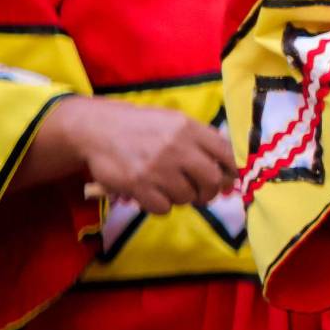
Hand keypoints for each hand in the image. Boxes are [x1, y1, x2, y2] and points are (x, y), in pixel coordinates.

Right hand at [43, 96, 234, 213]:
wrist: (98, 129)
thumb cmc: (140, 126)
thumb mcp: (173, 121)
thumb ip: (199, 139)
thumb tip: (227, 165)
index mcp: (189, 128)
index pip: (225, 153)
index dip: (230, 172)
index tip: (227, 181)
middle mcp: (177, 147)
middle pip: (211, 180)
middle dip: (209, 192)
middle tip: (200, 194)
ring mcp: (158, 168)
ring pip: (187, 197)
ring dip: (181, 197)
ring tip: (167, 186)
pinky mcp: (139, 186)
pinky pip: (164, 208)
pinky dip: (160, 205)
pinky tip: (152, 193)